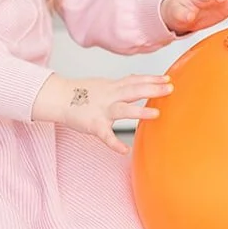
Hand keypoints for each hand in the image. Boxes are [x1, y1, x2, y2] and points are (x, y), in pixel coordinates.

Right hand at [32, 73, 173, 153]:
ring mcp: (102, 110)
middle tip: (170, 88)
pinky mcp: (94, 125)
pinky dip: (115, 144)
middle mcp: (109, 96)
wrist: (57, 98)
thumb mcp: (104, 83)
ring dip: (139, 112)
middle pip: (133, 90)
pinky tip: (125, 150)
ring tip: (156, 114)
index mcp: (113, 87)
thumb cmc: (81, 92)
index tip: (168, 78)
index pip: (136, 80)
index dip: (152, 78)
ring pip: (122, 110)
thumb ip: (122, 83)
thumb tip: (138, 78)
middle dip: (152, 89)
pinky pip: (106, 136)